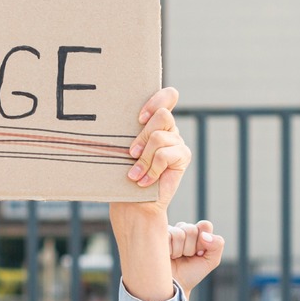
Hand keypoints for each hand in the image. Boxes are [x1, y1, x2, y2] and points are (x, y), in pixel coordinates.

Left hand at [110, 86, 187, 228]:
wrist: (133, 204)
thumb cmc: (122, 175)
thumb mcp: (122, 149)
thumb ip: (127, 131)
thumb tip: (117, 117)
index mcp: (155, 121)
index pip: (168, 96)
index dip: (156, 101)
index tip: (139, 118)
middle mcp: (169, 129)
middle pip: (163, 115)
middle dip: (143, 136)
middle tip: (131, 154)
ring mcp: (177, 142)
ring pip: (160, 137)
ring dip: (144, 158)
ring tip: (134, 174)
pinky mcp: (183, 157)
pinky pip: (165, 155)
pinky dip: (151, 170)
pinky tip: (144, 181)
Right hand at [168, 219, 222, 294]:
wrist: (172, 287)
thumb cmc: (191, 274)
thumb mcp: (211, 261)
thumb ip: (217, 244)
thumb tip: (204, 235)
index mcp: (197, 233)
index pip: (204, 225)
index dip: (203, 241)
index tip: (199, 253)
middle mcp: (182, 229)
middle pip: (191, 229)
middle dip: (190, 247)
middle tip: (186, 257)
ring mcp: (168, 232)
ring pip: (178, 233)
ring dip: (178, 250)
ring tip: (175, 258)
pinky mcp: (155, 236)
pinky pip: (166, 236)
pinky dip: (169, 250)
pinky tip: (166, 256)